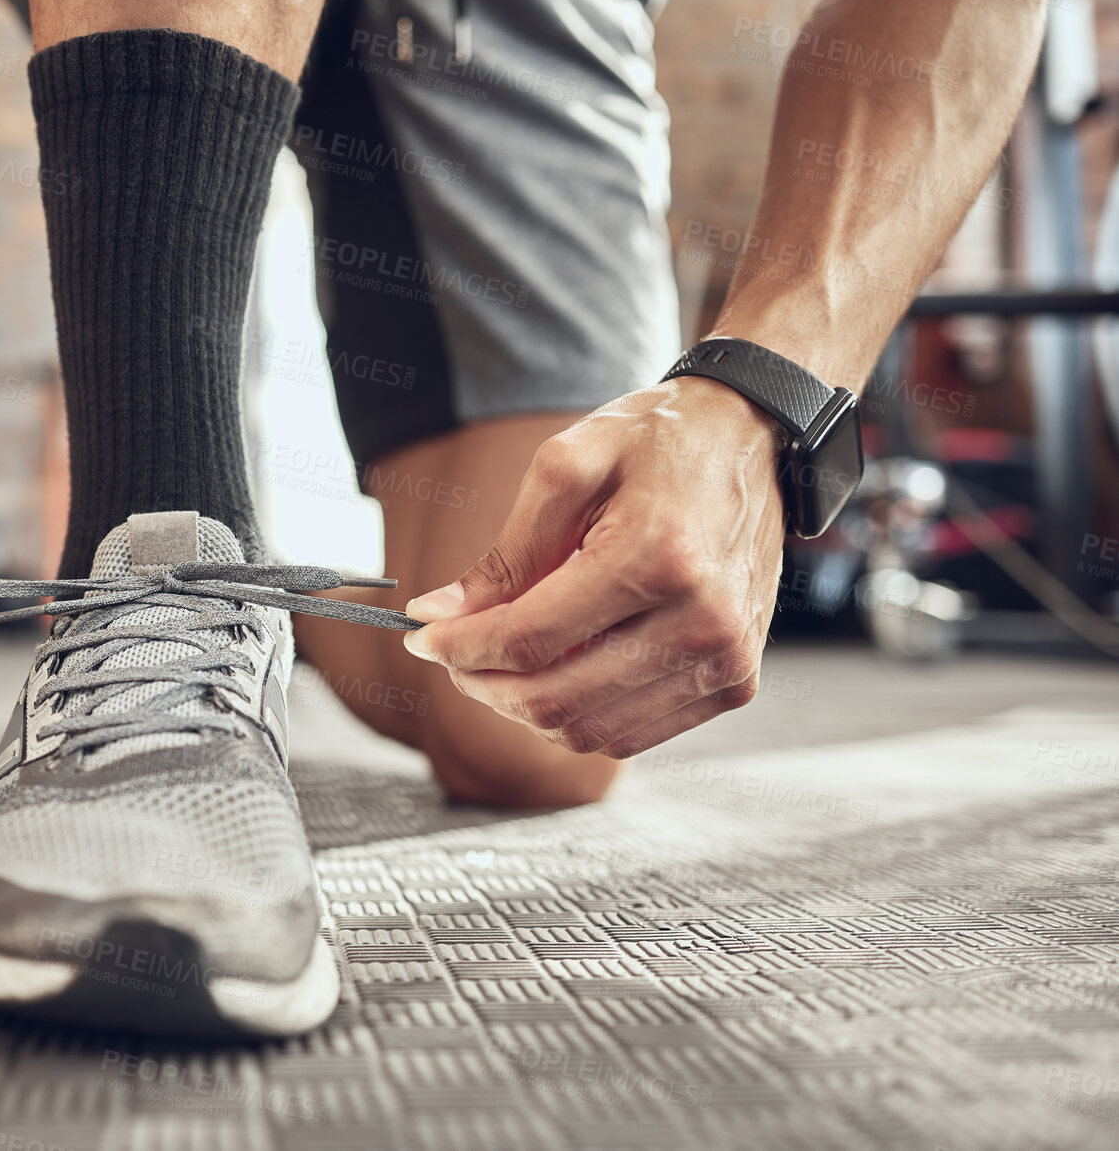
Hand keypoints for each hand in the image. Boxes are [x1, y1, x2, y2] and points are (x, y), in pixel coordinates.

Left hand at [402, 377, 787, 757]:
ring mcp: (726, 660)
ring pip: (587, 732)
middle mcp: (703, 621)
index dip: (460, 648)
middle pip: (554, 700)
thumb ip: (504, 555)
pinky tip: (554, 670)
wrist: (752, 438)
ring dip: (523, 706)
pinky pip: (629, 734)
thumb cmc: (658, 442)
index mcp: (659, 558)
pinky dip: (575, 716)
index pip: (531, 639)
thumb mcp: (566, 468)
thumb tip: (438, 615)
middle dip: (481, 683)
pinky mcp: (735, 682)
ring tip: (497, 660)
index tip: (420, 637)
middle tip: (450, 651)